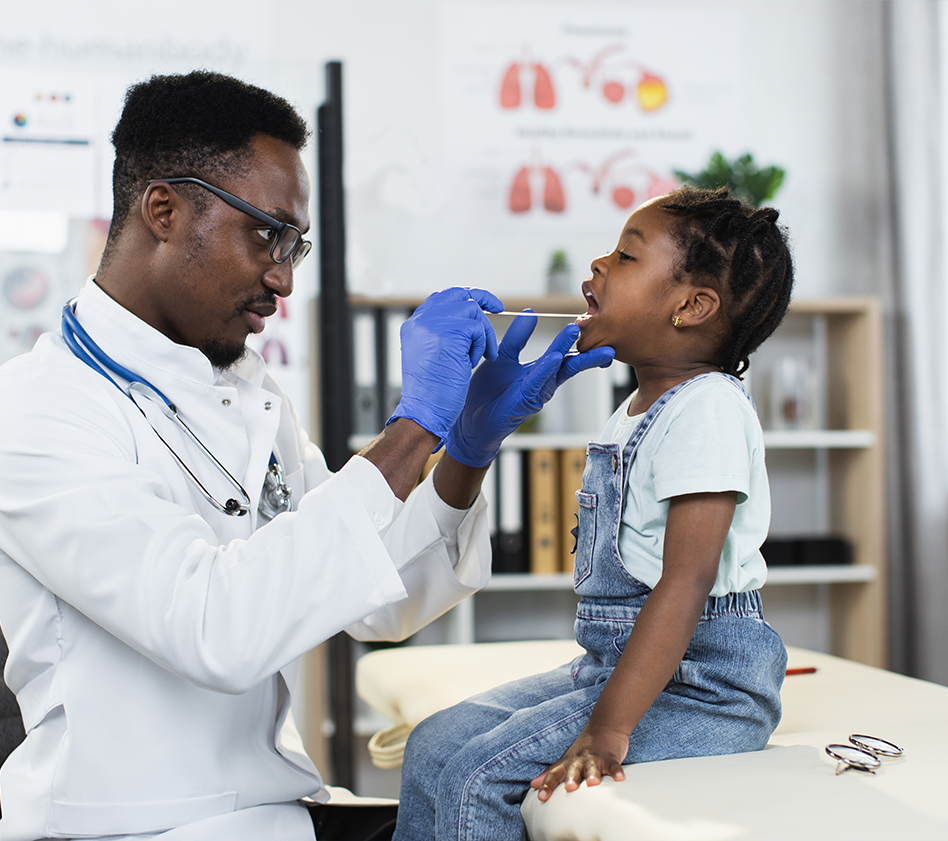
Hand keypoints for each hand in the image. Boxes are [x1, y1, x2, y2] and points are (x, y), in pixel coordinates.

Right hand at [387, 287, 502, 448]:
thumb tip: (464, 314)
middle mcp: (422, 318)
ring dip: (482, 335)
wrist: (425, 410)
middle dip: (483, 299)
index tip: (484, 306)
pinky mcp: (451, 331)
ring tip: (475, 357)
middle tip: (499, 308)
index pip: (443, 297)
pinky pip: (478, 329)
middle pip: (459, 294)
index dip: (465, 297)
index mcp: (414, 323)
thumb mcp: (429, 354)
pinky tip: (470, 363)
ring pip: (473, 311)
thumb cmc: (431, 391)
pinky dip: (481, 346)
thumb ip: (440, 332)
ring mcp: (435, 322)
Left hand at [445, 314, 613, 466]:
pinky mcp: (524, 400)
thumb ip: (517, 337)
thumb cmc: (488, 392)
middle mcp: (542, 382)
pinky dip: (546, 369)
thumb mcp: (503, 356)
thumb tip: (531, 312)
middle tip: (603, 339)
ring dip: (566, 351)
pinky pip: (537, 382)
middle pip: (569, 363)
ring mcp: (535, 392)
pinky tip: (554, 357)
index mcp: (539, 371)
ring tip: (574, 332)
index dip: (576, 342)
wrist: (471, 420)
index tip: (590, 328)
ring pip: (556, 369)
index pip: (563, 354)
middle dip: (586, 352)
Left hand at [530, 722, 629, 801]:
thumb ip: (551, 772)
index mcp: (568, 763)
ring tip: (593, 783)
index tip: (541, 797)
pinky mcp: (610, 757)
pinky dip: (617, 771)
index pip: (555, 774)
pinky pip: (613, 765)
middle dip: (571, 778)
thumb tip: (533, 784)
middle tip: (569, 788)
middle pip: (574, 770)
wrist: (604, 726)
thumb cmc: (583, 749)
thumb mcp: (565, 760)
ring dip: (593, 774)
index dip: (548, 784)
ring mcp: (595, 758)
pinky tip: (620, 778)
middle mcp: (580, 761)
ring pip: (593, 766)